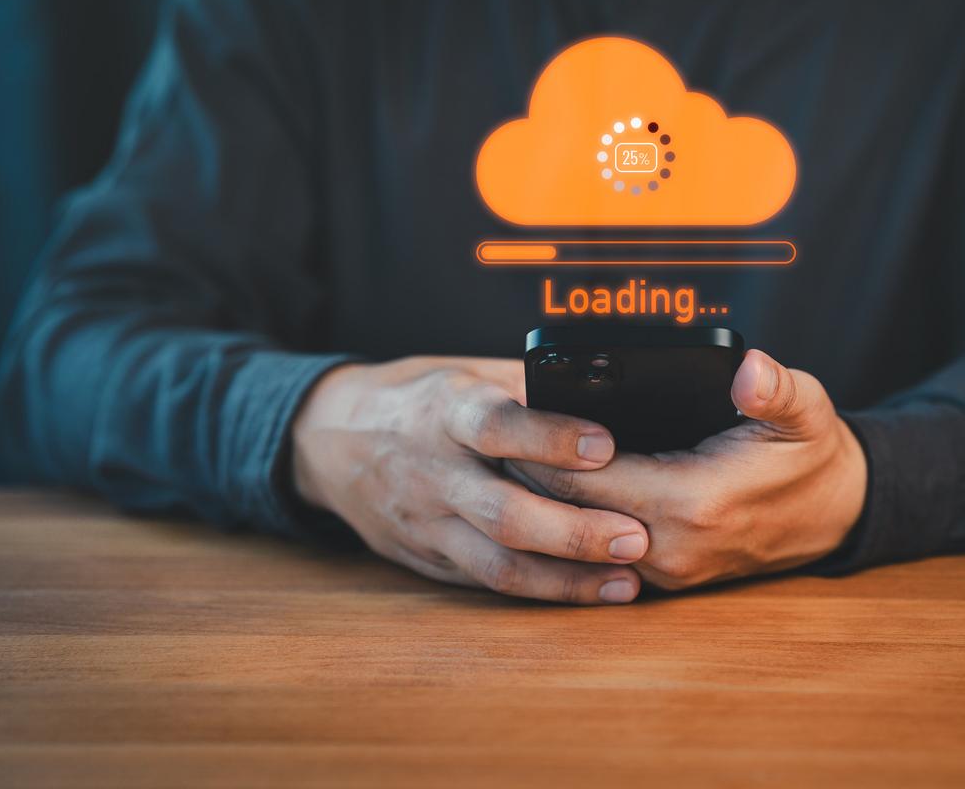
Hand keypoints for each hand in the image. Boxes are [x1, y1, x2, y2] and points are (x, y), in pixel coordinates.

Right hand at [291, 357, 648, 603]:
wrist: (328, 439)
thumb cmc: (418, 399)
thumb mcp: (464, 374)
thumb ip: (526, 389)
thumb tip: (609, 399)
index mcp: (443, 411)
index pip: (496, 427)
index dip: (551, 438)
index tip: (606, 446)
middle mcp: (432, 471)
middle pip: (504, 513)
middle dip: (574, 533)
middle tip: (636, 538)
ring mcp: (426, 523)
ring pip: (497, 564)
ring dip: (567, 579)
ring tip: (628, 581)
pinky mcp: (427, 558)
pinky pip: (488, 583)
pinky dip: (542, 591)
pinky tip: (590, 591)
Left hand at [510, 350, 866, 590]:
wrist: (834, 514)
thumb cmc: (810, 456)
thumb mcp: (806, 411)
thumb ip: (775, 389)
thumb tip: (749, 371)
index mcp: (693, 504)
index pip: (584, 480)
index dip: (540, 449)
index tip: (508, 417)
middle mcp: (669, 549)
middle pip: (565, 512)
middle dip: (526, 474)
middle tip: (491, 434)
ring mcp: (664, 571)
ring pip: (575, 539)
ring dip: (542, 503)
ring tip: (508, 457)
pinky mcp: (662, 578)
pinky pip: (596, 553)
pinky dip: (570, 521)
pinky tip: (548, 489)